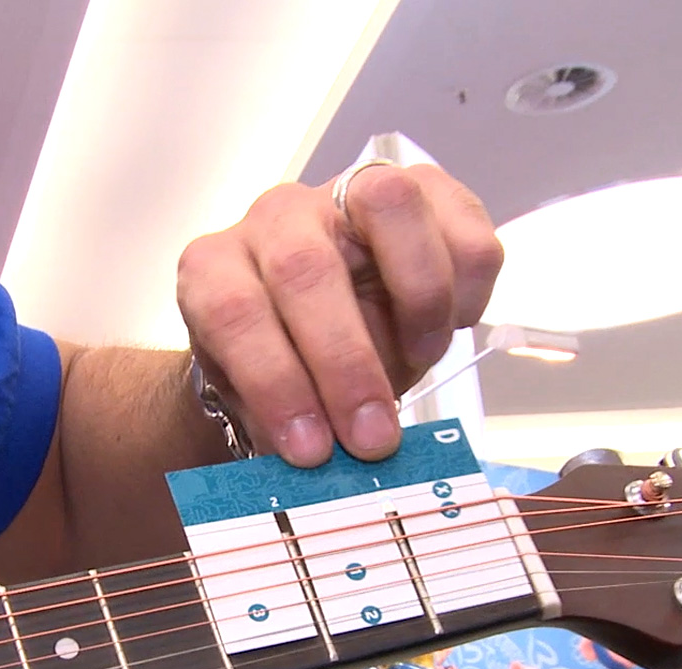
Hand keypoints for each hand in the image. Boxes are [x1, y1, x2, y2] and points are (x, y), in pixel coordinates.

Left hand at [176, 162, 502, 466]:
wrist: (317, 327)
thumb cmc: (288, 368)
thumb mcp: (269, 404)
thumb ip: (288, 426)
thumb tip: (328, 466)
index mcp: (215, 269)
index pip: (233, 312)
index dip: (274, 383)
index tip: (310, 449)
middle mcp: (274, 218)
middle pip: (306, 267)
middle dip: (346, 364)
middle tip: (373, 437)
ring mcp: (346, 192)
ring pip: (387, 204)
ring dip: (418, 297)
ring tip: (423, 359)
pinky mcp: (423, 190)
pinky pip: (456, 218)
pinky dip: (466, 283)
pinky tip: (451, 326)